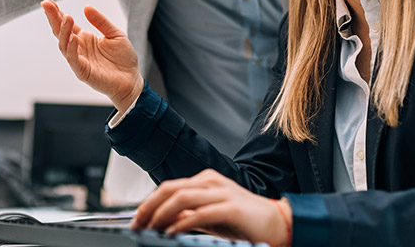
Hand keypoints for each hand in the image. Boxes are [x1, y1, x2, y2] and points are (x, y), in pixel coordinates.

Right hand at [40, 0, 143, 111]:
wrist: (132, 80)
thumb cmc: (123, 58)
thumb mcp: (115, 34)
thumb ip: (101, 21)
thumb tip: (86, 7)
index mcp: (84, 38)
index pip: (66, 24)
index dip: (57, 13)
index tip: (48, 1)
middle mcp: (78, 48)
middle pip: (60, 32)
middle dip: (53, 18)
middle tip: (46, 4)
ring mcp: (79, 60)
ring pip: (64, 45)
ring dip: (64, 31)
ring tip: (67, 17)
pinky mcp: (83, 72)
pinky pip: (73, 60)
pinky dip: (72, 49)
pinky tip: (73, 38)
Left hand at [131, 170, 290, 246]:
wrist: (277, 223)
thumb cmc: (243, 221)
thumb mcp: (209, 217)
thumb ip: (188, 216)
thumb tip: (164, 221)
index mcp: (205, 181)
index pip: (168, 188)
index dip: (148, 204)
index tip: (137, 220)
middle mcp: (211, 182)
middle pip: (170, 189)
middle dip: (149, 207)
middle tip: (137, 225)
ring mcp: (221, 193)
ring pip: (181, 197)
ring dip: (161, 214)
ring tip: (152, 229)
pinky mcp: (231, 208)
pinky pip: (200, 213)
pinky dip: (182, 223)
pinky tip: (172, 233)